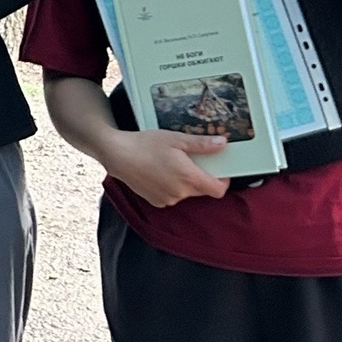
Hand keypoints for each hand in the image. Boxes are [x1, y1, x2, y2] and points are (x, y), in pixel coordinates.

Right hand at [103, 128, 230, 209]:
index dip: (223, 181)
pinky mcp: (157, 202)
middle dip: (201, 177)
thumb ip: (202, 144)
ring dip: (184, 182)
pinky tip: (159, 173)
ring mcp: (168, 199)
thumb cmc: (146, 144)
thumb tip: (222, 143)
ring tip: (170, 164)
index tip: (220, 170)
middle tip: (190, 160)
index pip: (218, 190)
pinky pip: (172, 196)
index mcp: (188, 177)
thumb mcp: (176, 139)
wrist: (118, 155)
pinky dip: (171, 187)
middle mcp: (180, 193)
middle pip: (202, 190)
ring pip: (186, 193)